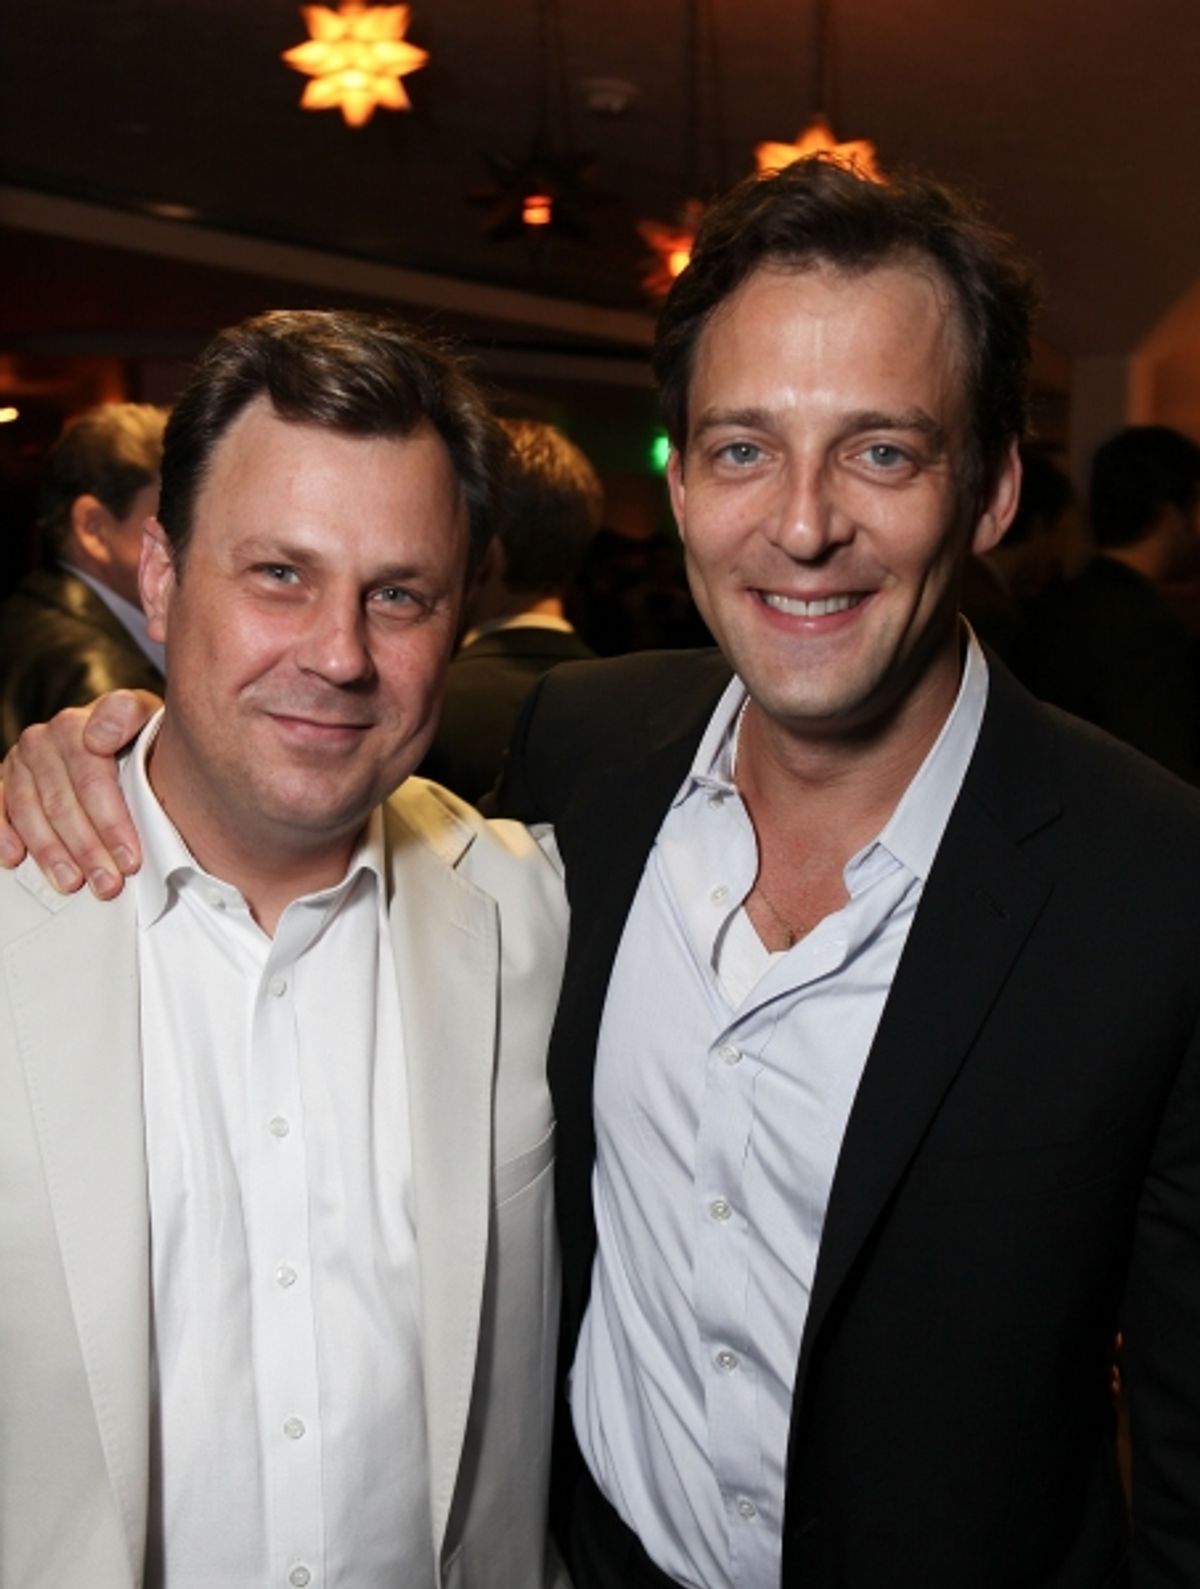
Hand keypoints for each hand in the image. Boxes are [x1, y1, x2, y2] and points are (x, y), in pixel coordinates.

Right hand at [0, 689, 160, 894]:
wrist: (105, 727)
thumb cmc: (130, 730)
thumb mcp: (144, 715)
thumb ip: (127, 715)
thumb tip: (99, 737)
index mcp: (74, 726)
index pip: (91, 782)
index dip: (111, 824)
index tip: (129, 858)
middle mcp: (41, 741)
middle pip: (62, 805)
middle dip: (87, 850)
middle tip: (108, 883)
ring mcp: (20, 762)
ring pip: (30, 814)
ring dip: (51, 854)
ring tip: (73, 882)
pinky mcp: (5, 780)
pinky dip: (3, 835)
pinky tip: (15, 858)